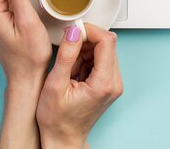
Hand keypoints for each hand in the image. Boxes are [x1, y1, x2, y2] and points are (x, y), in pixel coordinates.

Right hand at [37, 23, 123, 148]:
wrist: (62, 139)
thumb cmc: (57, 120)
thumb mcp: (55, 84)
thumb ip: (67, 55)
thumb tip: (73, 32)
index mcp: (104, 83)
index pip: (107, 41)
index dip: (89, 31)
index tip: (73, 32)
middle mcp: (114, 83)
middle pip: (107, 44)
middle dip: (86, 41)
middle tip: (67, 51)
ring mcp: (112, 84)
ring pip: (103, 51)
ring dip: (84, 51)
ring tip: (69, 67)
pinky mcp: (108, 84)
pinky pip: (100, 60)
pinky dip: (86, 59)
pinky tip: (74, 72)